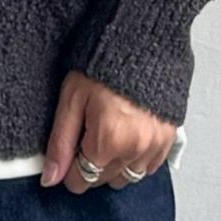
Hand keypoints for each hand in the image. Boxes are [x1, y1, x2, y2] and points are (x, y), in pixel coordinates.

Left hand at [41, 70, 176, 192]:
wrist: (140, 38)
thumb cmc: (102, 63)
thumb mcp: (71, 99)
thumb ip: (61, 143)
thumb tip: (51, 178)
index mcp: (108, 140)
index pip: (81, 181)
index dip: (69, 169)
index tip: (68, 151)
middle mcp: (135, 148)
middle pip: (104, 181)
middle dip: (90, 165)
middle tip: (86, 136)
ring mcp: (155, 144)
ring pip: (128, 178)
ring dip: (114, 165)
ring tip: (106, 135)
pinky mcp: (169, 137)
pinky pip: (150, 166)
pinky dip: (136, 159)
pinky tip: (126, 137)